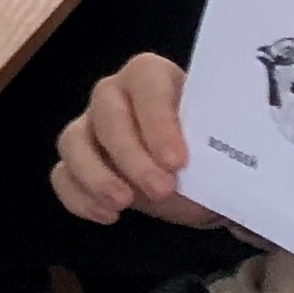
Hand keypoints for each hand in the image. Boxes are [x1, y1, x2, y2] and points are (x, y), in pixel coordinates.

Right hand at [52, 53, 218, 227]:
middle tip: (161, 190)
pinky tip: (109, 215)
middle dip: (131, 156)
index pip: (146, 84)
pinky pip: (62, 174)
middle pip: (107, 113)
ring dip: (95, 175)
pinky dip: (78, 196)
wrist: (204, 180)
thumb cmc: (214, 150)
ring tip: (123, 203)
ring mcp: (90, 127)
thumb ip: (223, 141)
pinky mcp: (78, 163)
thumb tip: (231, 153)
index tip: (178, 161)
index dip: (158, 121)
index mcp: (154, 77)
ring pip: (73, 141)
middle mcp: (115, 94)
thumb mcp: (225, 143)